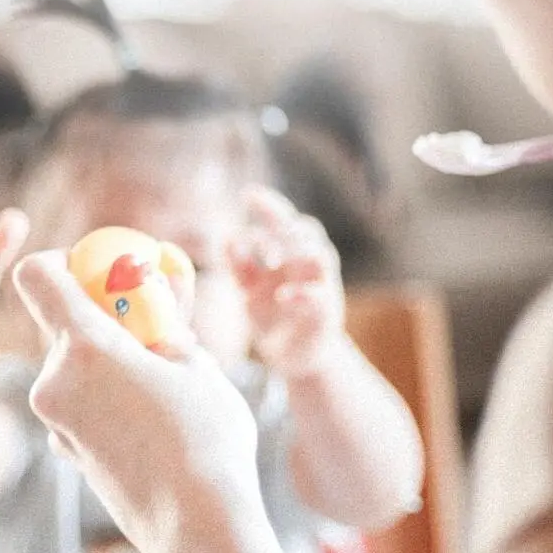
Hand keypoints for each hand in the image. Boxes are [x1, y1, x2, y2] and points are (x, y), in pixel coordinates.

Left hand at [12, 251, 266, 552]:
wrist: (197, 529)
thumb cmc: (207, 441)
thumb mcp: (198, 365)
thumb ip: (168, 322)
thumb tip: (161, 291)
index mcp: (85, 347)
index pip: (37, 276)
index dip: (62, 262)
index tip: (99, 272)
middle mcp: (55, 381)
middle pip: (61, 324)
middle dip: (104, 319)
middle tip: (154, 329)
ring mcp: (54, 421)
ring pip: (74, 367)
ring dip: (109, 362)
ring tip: (164, 384)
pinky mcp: (65, 451)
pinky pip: (79, 404)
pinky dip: (106, 398)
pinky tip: (151, 421)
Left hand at [228, 188, 347, 377]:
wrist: (296, 357)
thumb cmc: (273, 317)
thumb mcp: (249, 290)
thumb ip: (239, 266)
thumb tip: (226, 238)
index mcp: (292, 255)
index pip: (285, 220)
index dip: (270, 205)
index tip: (248, 195)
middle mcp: (310, 266)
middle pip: (308, 231)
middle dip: (282, 231)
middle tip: (257, 243)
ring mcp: (323, 288)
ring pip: (322, 257)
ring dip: (296, 253)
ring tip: (270, 261)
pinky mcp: (326, 315)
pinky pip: (320, 297)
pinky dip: (301, 293)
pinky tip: (282, 296)